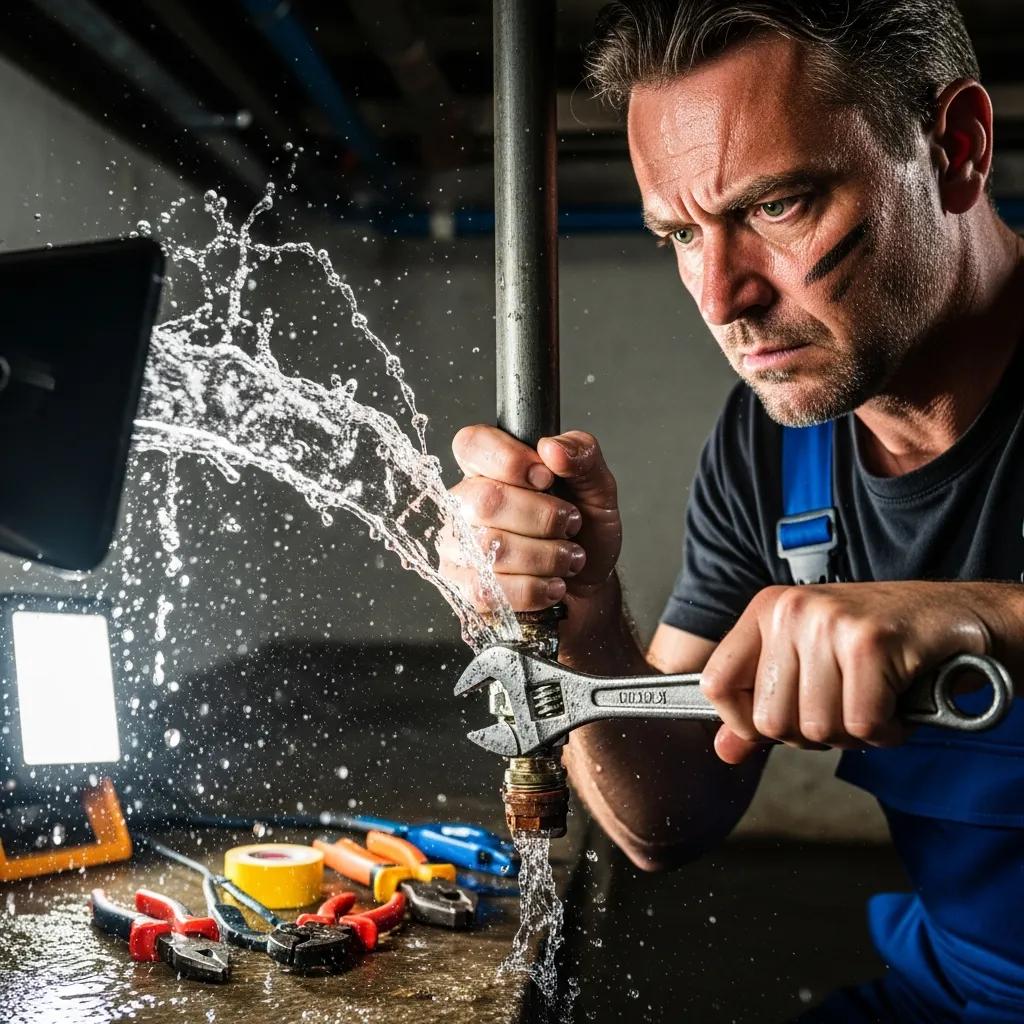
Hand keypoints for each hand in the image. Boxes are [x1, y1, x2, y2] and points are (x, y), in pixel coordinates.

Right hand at [442, 425, 621, 612]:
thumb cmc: (585, 532)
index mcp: (490, 466)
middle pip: (485, 500)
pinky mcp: (463, 587)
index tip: (546, 478)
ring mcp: (458, 546)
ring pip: (489, 548)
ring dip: (546, 556)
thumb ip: (582, 455)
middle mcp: (465, 502)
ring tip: (569, 558)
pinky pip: (489, 589)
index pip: (471, 444)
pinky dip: (533, 589)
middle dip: (542, 518)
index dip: (509, 460)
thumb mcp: (598, 487)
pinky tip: (552, 585)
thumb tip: (552, 447)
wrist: (588, 587)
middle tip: (571, 525)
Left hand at [700, 582, 995, 763]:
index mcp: (766, 610)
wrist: (955, 616)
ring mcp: (828, 622)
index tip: (779, 724)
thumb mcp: (809, 664)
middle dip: (812, 733)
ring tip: (873, 699)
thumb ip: (762, 705)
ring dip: (853, 732)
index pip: (716, 683)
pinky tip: (896, 703)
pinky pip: (860, 724)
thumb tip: (723, 750)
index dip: (744, 722)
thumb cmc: (880, 644)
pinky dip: (885, 730)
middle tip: (844, 707)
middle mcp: (790, 610)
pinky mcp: (870, 641)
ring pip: (816, 727)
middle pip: (770, 719)